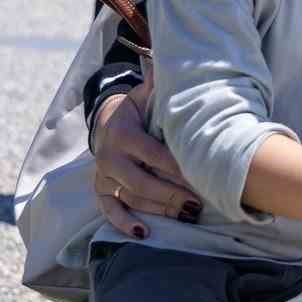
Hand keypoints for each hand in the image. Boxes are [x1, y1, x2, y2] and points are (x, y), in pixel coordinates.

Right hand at [92, 78, 201, 238]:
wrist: (106, 121)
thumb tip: (168, 68)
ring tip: (188, 216)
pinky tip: (144, 233)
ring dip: (160, 210)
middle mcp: (109, 156)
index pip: (153, 154)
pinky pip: (109, 210)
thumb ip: (158, 86)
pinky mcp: (100, 190)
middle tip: (198, 204)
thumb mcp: (145, 95)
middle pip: (141, 182)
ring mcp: (103, 176)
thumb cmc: (138, 110)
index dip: (177, 167)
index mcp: (123, 133)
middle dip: (172, 194)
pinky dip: (124, 223)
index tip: (201, 175)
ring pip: (131, 198)